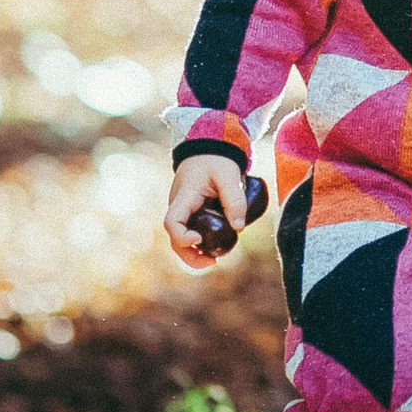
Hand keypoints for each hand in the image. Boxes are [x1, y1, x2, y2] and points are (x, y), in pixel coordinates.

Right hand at [163, 154, 245, 270]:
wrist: (209, 148)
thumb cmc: (217, 159)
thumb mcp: (229, 175)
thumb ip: (234, 198)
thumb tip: (239, 227)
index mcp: (184, 197)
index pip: (172, 222)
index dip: (182, 237)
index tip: (200, 240)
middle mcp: (179, 207)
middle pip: (174, 238)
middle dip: (189, 255)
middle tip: (212, 263)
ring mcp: (184, 211)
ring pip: (181, 239)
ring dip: (194, 253)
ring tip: (214, 261)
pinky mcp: (191, 213)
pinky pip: (190, 232)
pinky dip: (200, 244)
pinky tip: (215, 249)